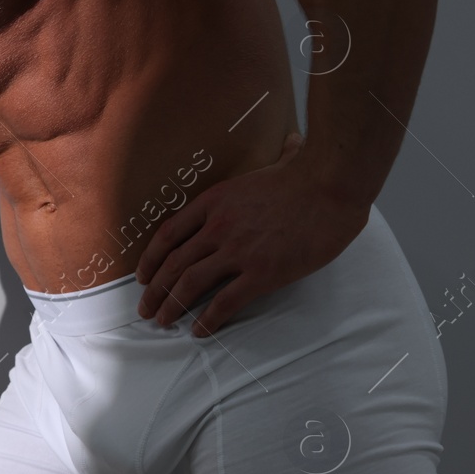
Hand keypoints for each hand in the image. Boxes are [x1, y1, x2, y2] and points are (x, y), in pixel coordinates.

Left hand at [134, 131, 367, 336]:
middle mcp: (217, 228)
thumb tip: (290, 142)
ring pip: (190, 284)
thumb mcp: (273, 165)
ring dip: (172, 306)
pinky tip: (199, 331)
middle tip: (145, 309)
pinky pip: (225, 302)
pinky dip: (208, 320)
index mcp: (213, 202)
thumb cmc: (308, 175)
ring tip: (163, 321)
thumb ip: (271, 161)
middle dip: (154, 291)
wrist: (332, 185)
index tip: (142, 276)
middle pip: (173, 264)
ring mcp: (238, 251)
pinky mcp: (262, 273)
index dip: (150, 259)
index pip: (168, 234)